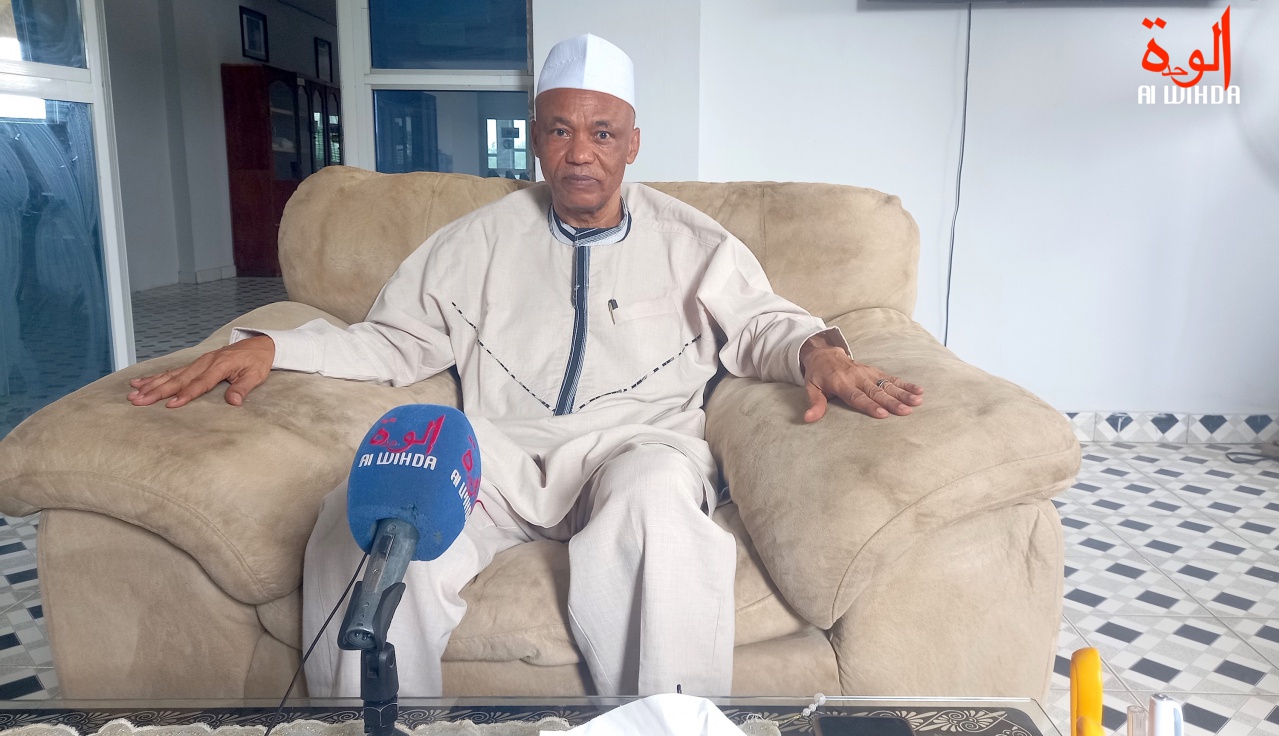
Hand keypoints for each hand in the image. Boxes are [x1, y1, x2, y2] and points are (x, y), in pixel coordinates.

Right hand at [127, 335, 275, 407]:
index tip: (170, 405)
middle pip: (179, 379)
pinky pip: (172, 371)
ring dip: (152, 384)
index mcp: (220, 365)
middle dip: (157, 391)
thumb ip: (243, 388)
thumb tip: (233, 402)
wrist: (259, 344)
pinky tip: (140, 382)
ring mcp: (198, 362)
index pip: (200, 383)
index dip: (185, 394)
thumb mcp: (256, 375)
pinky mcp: (195, 363)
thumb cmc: (257, 362)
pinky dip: (156, 376)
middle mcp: (205, 362)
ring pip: (171, 375)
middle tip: (139, 401)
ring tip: (133, 394)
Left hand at [800, 335, 923, 422]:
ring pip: (888, 384)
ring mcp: (868, 373)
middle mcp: (857, 377)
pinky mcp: (875, 371)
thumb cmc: (818, 375)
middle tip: (906, 411)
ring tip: (918, 401)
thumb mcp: (811, 388)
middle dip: (892, 402)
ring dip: (903, 393)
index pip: (857, 397)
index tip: (882, 413)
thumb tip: (809, 418)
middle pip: (876, 392)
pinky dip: (906, 384)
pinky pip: (892, 378)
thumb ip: (815, 403)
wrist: (825, 354)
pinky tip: (919, 390)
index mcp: (841, 383)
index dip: (870, 405)